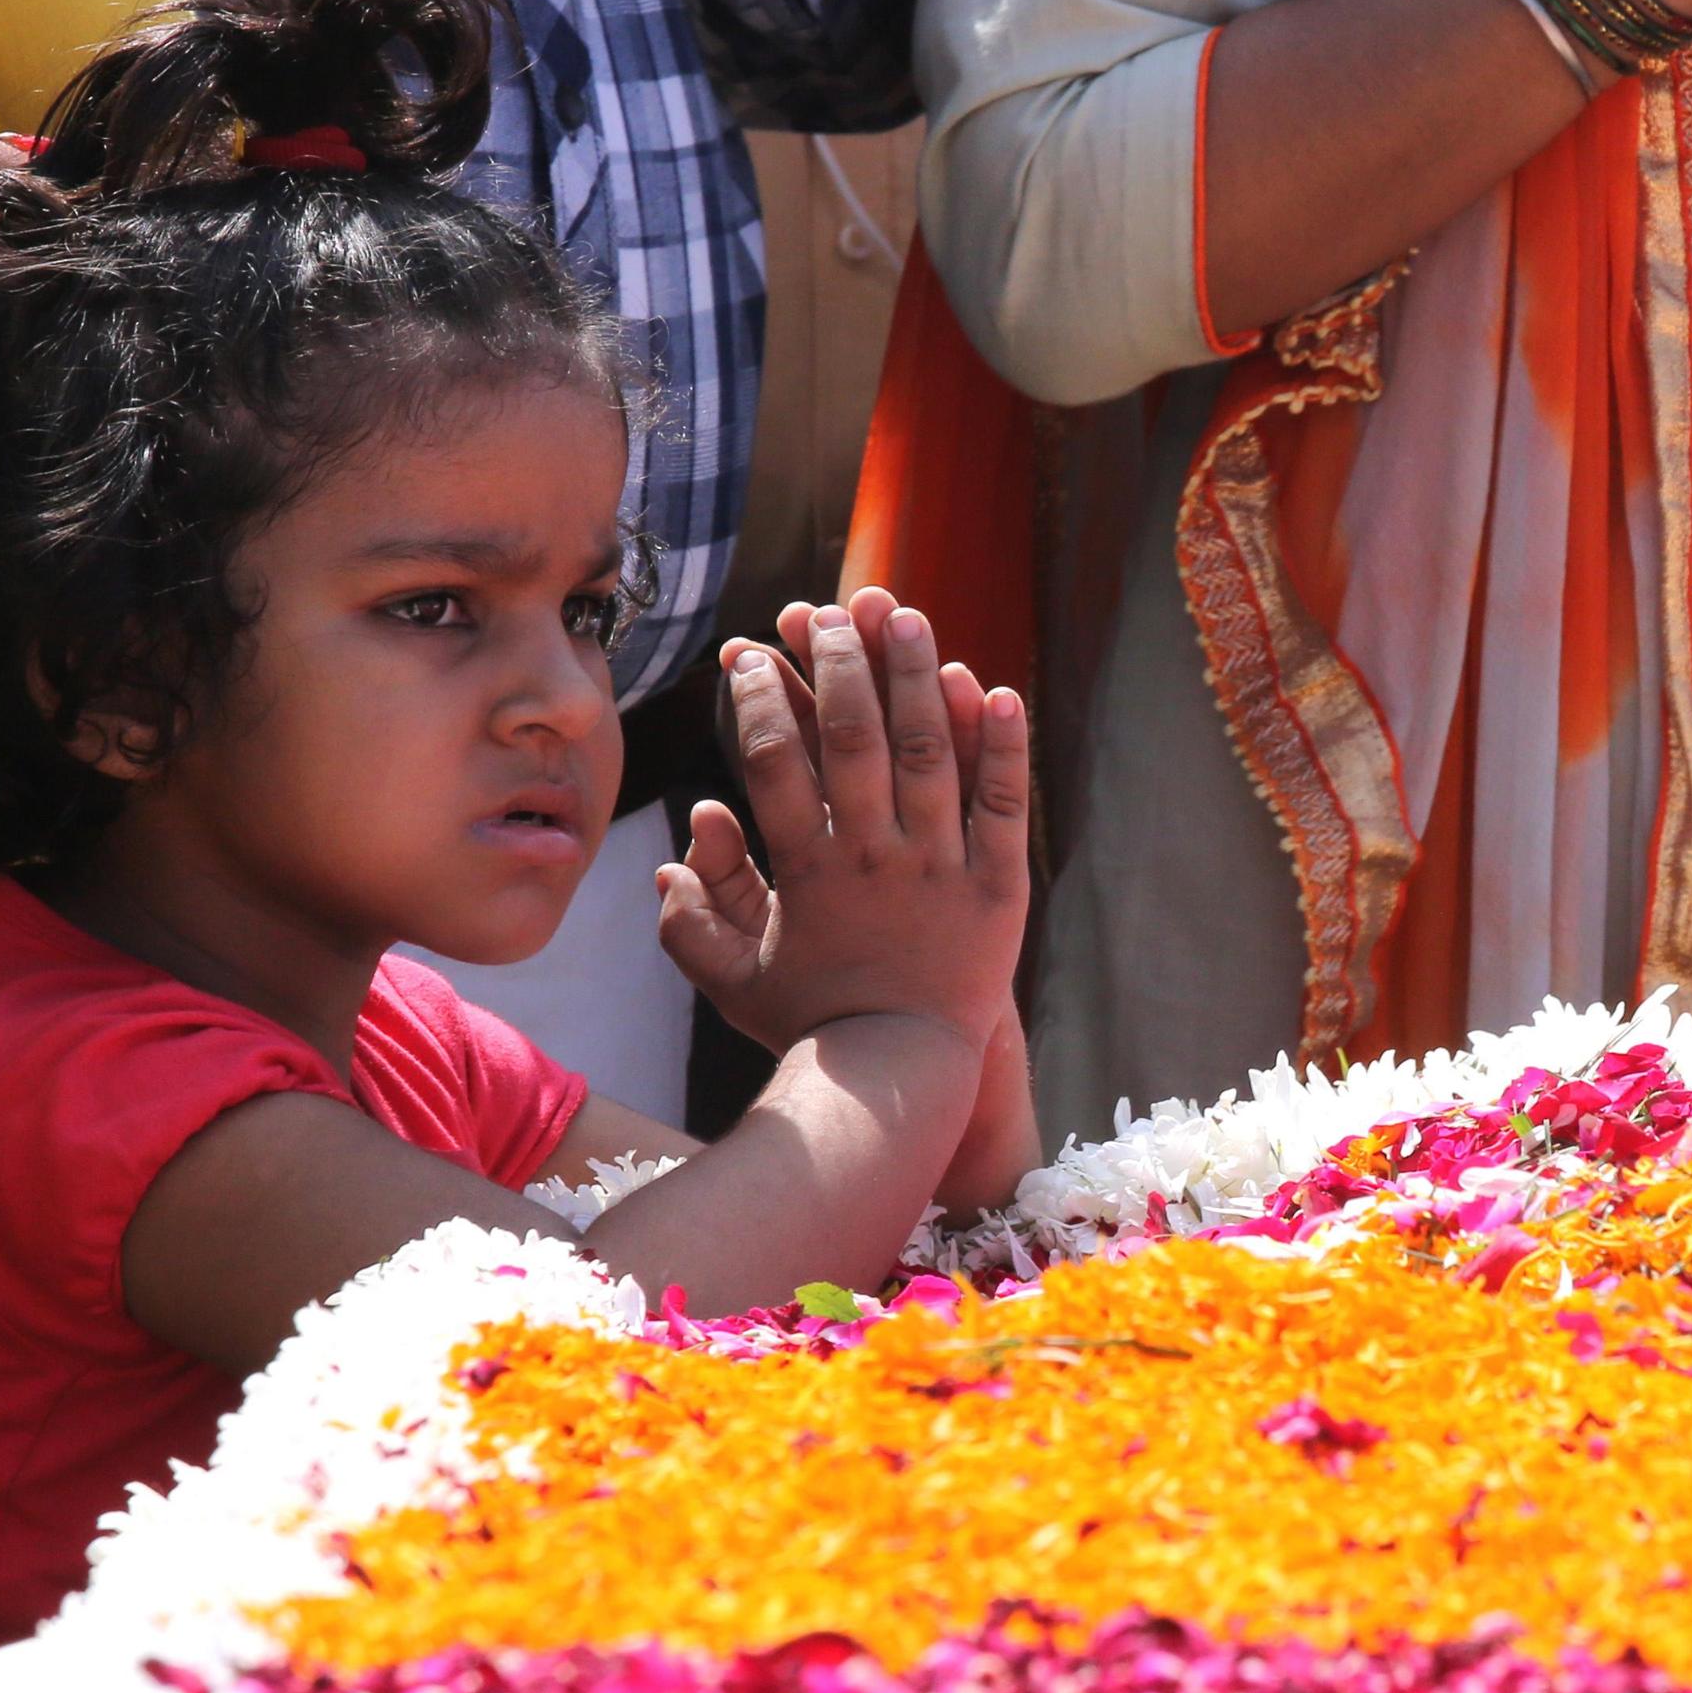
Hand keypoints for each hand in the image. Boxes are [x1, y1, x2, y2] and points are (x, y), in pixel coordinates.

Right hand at [659, 600, 1029, 1051]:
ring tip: (905, 614)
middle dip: (838, 661)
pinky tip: (995, 687)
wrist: (901, 1084)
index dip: (758, 697)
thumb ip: (694, 909)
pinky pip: (1005, 805)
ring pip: (930, 752)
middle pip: (853, 735)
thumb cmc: (813, 1028)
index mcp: (807, 872)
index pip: (775, 761)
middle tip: (831, 608)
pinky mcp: (1000, 888)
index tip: (749, 652)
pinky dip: (1002, 745)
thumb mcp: (732, 977)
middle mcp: (874, 858)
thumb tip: (686, 834)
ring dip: (916, 675)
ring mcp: (942, 869)